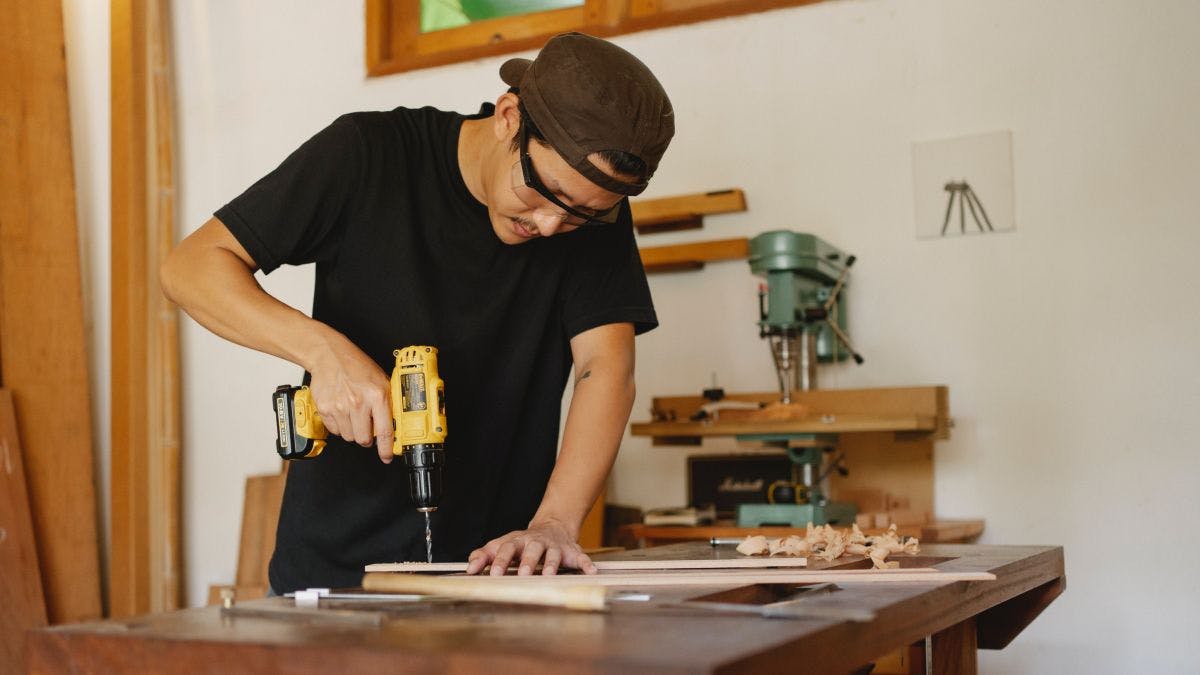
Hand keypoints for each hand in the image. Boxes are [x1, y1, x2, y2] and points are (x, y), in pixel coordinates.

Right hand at [306, 332, 393, 462]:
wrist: (329, 356)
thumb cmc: (357, 366)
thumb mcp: (381, 381)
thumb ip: (388, 402)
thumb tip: (396, 424)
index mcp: (377, 396)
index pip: (385, 431)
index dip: (387, 449)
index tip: (387, 456)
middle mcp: (358, 403)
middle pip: (364, 439)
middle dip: (367, 437)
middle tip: (367, 427)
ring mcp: (340, 407)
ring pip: (349, 437)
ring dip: (352, 431)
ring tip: (353, 414)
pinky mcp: (325, 409)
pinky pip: (335, 431)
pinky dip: (339, 426)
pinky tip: (342, 412)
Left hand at [465, 519, 596, 575]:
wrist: (552, 525)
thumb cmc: (522, 542)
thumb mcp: (502, 545)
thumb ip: (485, 555)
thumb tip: (469, 568)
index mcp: (517, 541)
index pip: (507, 548)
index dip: (501, 561)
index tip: (494, 574)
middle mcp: (536, 542)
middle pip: (532, 549)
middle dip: (528, 561)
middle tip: (523, 574)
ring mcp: (555, 546)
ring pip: (554, 554)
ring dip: (552, 564)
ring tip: (549, 575)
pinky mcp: (572, 551)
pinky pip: (581, 557)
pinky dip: (586, 564)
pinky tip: (590, 572)